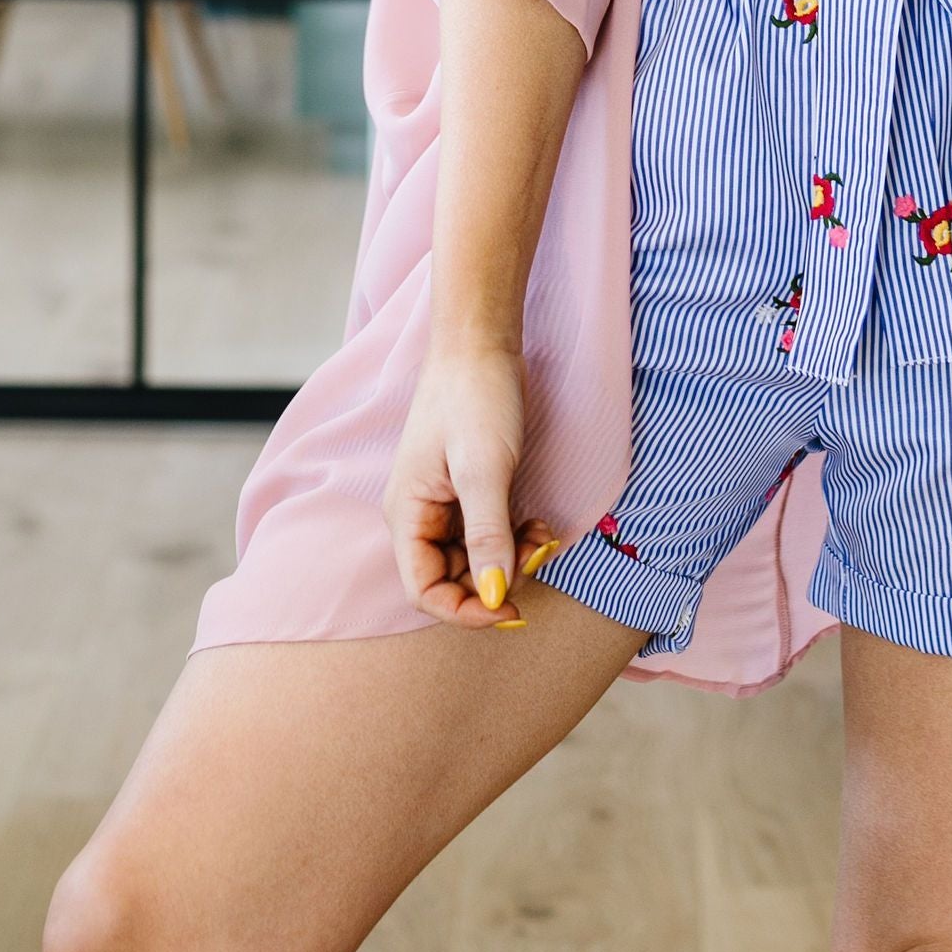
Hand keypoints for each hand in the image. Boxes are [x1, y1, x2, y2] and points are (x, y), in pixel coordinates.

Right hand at [383, 341, 560, 626]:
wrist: (482, 341)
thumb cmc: (475, 397)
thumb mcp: (484, 469)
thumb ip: (487, 536)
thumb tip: (492, 597)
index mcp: (407, 514)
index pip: (424, 591)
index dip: (465, 610)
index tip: (512, 608)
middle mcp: (420, 515)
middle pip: (451, 580)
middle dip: (496, 581)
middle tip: (537, 555)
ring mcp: (444, 503)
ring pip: (474, 559)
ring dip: (510, 559)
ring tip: (543, 535)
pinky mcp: (469, 490)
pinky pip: (488, 534)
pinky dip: (514, 538)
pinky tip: (539, 523)